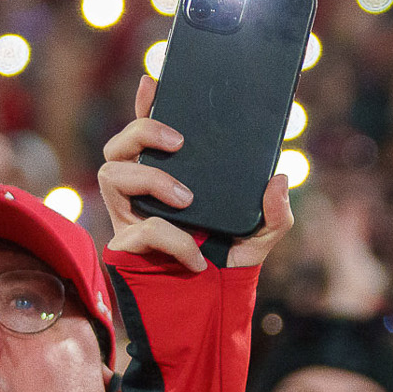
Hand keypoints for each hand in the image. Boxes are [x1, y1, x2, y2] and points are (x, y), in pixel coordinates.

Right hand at [100, 76, 293, 269]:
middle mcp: (142, 193)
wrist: (212, 310)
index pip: (149, 135)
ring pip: (112, 174)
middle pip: (118, 145)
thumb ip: (275, 211)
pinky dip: (173, 239)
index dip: (145, 105)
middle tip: (178, 142)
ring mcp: (129, 217)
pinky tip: (195, 256)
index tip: (153, 82)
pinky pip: (141, 229)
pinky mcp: (125, 245)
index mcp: (169, 178)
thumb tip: (279, 178)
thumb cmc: (228, 264)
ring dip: (151, 178)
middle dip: (141, 131)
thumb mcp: (262, 235)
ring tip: (187, 199)